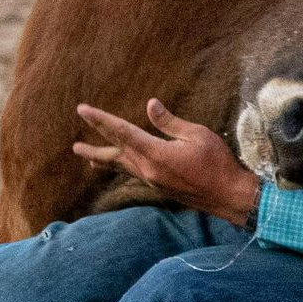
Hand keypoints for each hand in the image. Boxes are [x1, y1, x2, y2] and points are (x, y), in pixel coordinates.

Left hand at [73, 100, 261, 226]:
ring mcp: (153, 181)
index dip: (101, 120)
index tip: (83, 110)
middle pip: (115, 154)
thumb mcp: (197, 135)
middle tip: (74, 146)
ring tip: (87, 158)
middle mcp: (148, 170)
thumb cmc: (218, 162)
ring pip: (122, 167)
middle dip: (94, 146)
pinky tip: (121, 165)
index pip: (122, 132)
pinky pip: (134, 173)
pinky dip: (122, 167)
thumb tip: (150, 105)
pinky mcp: (160, 187)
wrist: (228, 196)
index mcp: (156, 154)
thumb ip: (170, 122)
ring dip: (104, 160)